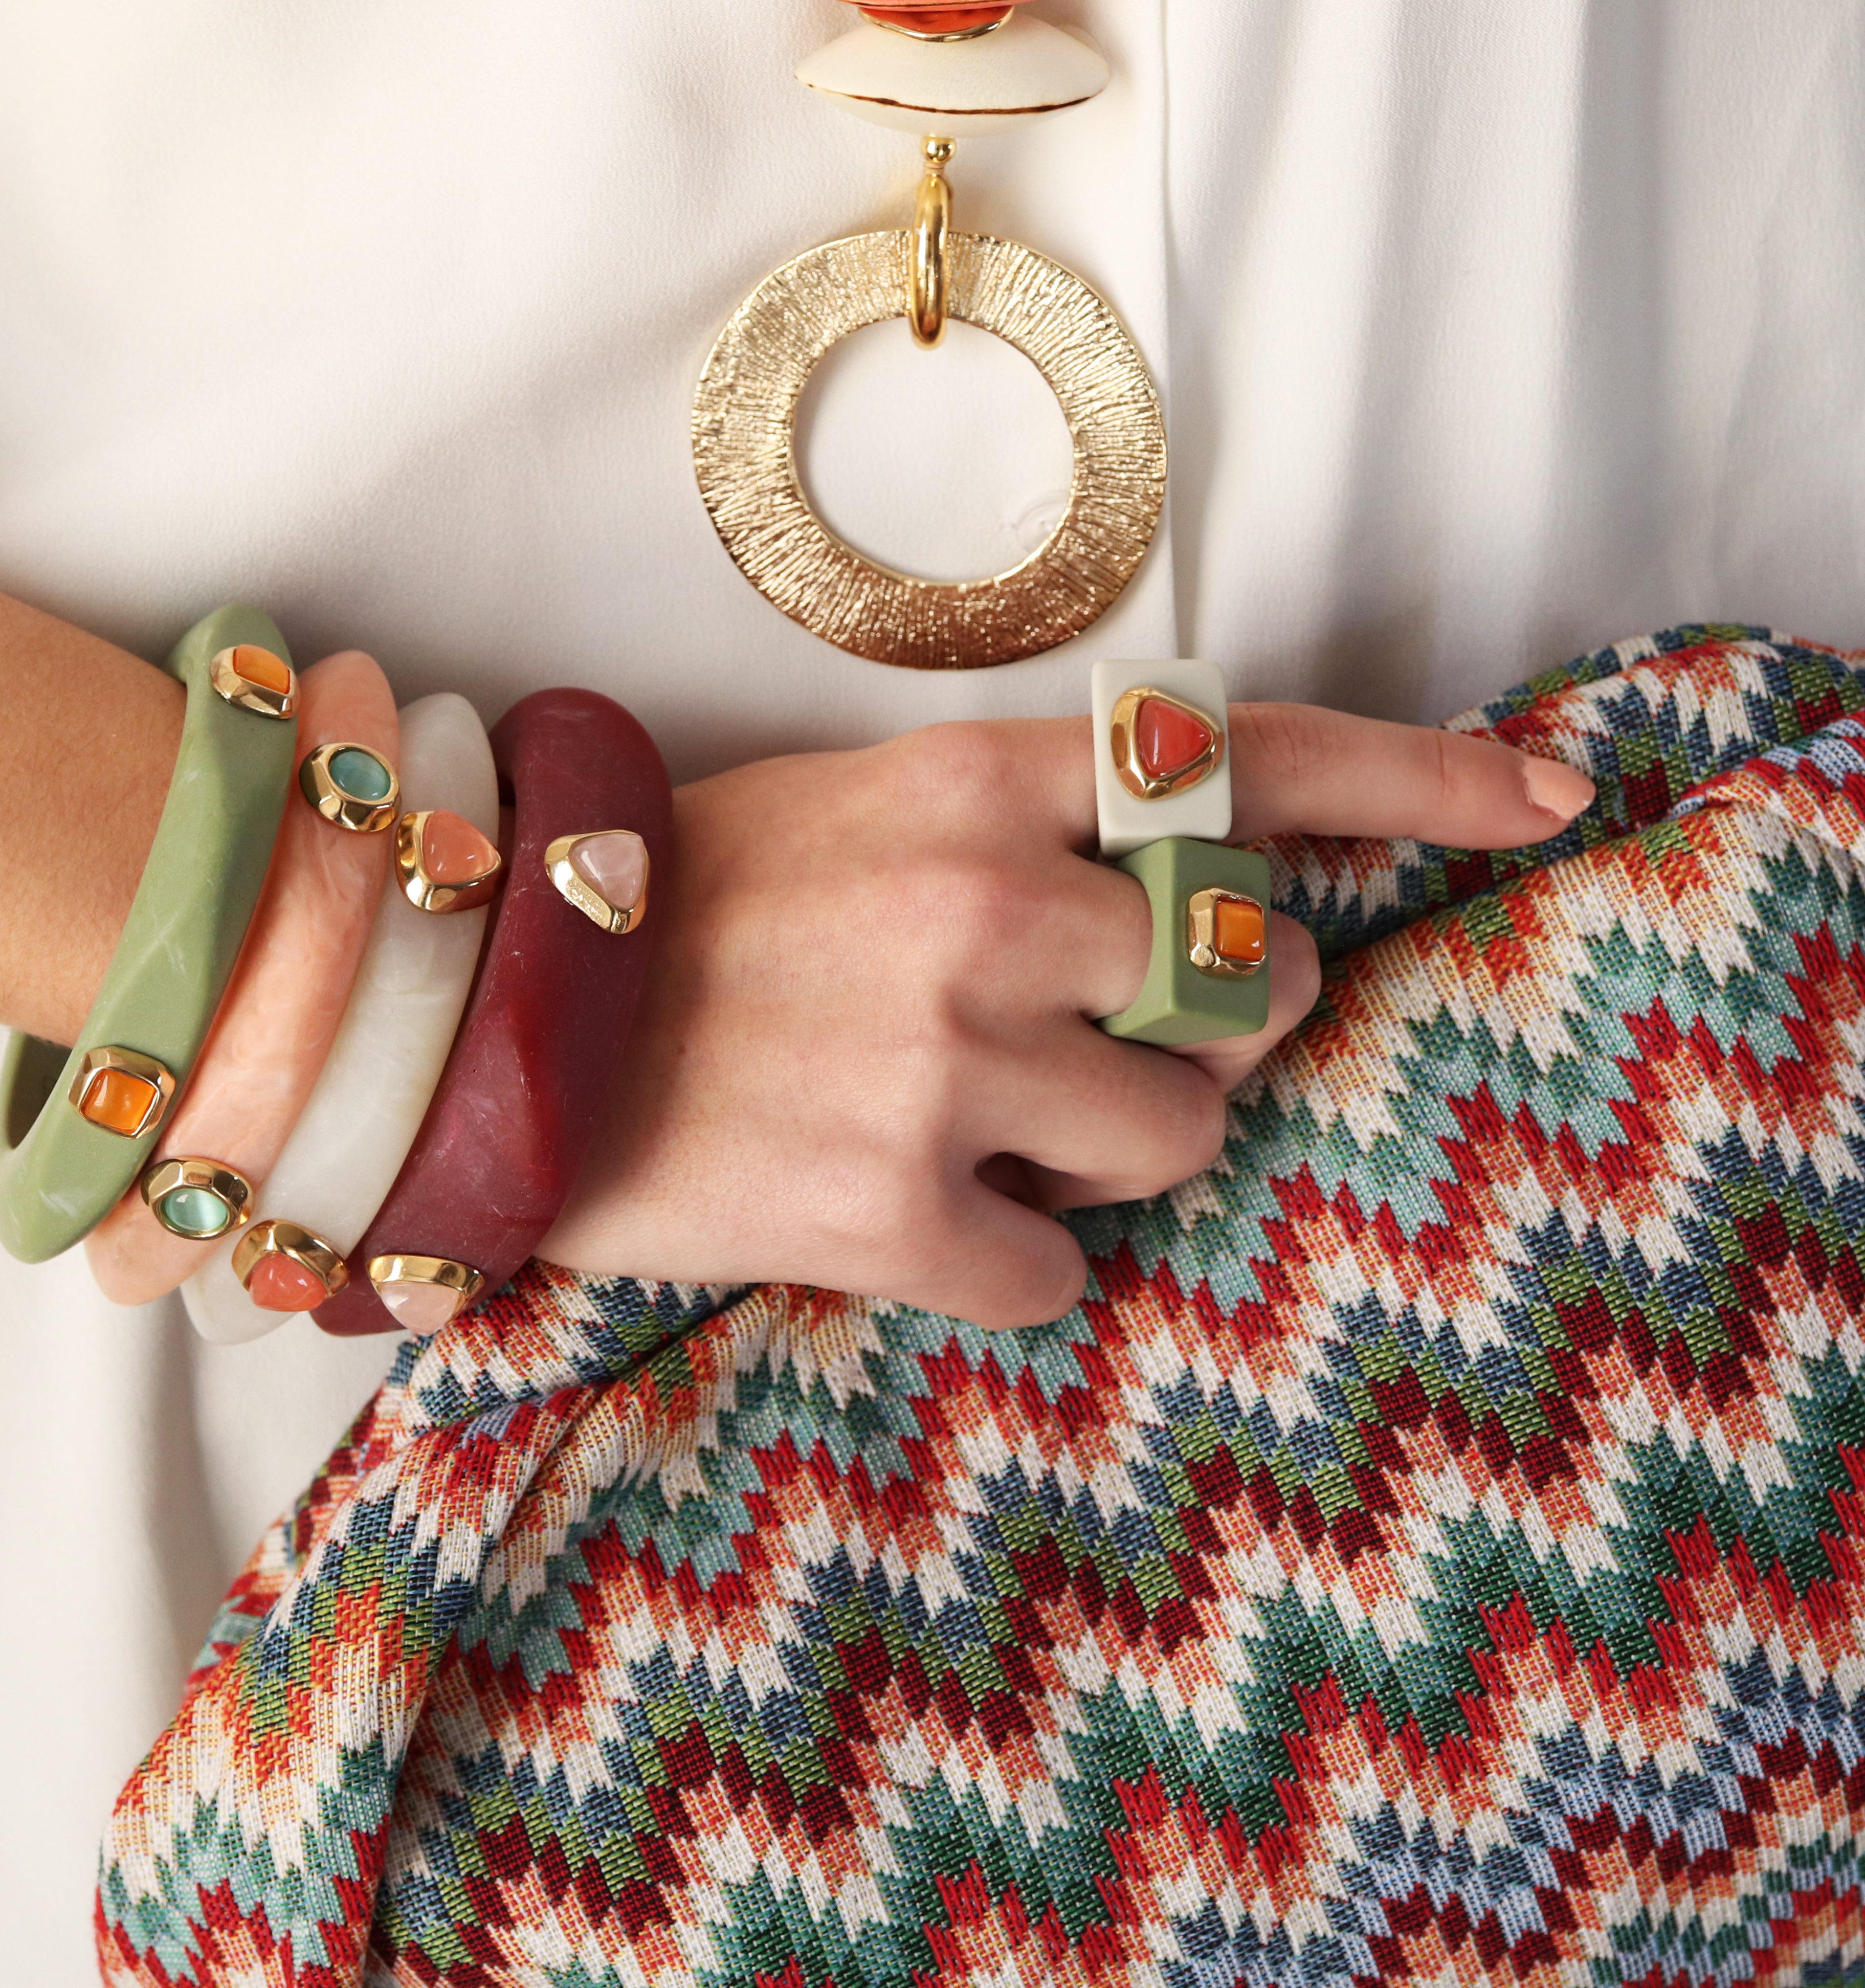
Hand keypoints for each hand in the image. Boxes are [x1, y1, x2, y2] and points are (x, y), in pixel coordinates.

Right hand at [535, 705, 1592, 1328]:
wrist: (486, 1023)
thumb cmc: (674, 911)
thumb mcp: (858, 816)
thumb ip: (1030, 844)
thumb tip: (1190, 934)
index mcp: (977, 784)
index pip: (1247, 758)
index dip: (1420, 774)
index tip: (1546, 793)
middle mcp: (985, 908)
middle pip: (1243, 999)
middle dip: (1199, 1039)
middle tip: (1080, 1047)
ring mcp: (943, 1061)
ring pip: (1173, 1145)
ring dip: (1101, 1155)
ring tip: (966, 1132)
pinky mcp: (891, 1208)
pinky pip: (1058, 1273)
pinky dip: (1009, 1262)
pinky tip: (907, 1221)